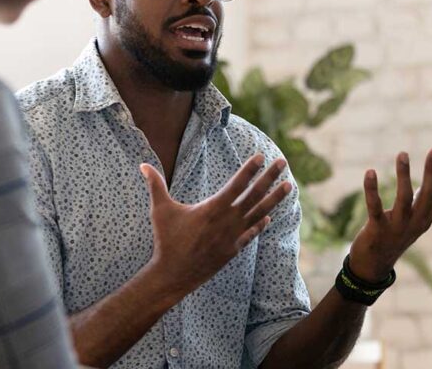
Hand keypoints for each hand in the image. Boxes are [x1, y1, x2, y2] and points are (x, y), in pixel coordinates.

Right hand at [139, 154, 291, 296]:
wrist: (174, 274)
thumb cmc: (166, 240)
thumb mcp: (160, 210)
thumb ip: (155, 185)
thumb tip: (143, 165)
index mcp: (213, 208)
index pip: (237, 184)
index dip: (250, 169)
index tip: (262, 156)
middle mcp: (228, 221)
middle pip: (254, 195)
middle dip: (270, 177)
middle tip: (283, 162)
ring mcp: (233, 236)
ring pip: (259, 213)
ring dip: (275, 199)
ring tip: (289, 186)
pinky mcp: (233, 249)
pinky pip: (251, 233)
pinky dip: (260, 224)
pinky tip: (268, 217)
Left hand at [349, 148, 431, 281]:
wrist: (373, 266)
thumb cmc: (391, 238)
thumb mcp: (410, 223)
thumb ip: (419, 206)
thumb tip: (425, 184)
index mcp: (424, 221)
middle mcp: (414, 224)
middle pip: (427, 195)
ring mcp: (396, 227)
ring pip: (404, 198)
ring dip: (404, 174)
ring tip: (403, 153)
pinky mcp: (377, 229)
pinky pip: (375, 206)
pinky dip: (372, 189)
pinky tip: (370, 172)